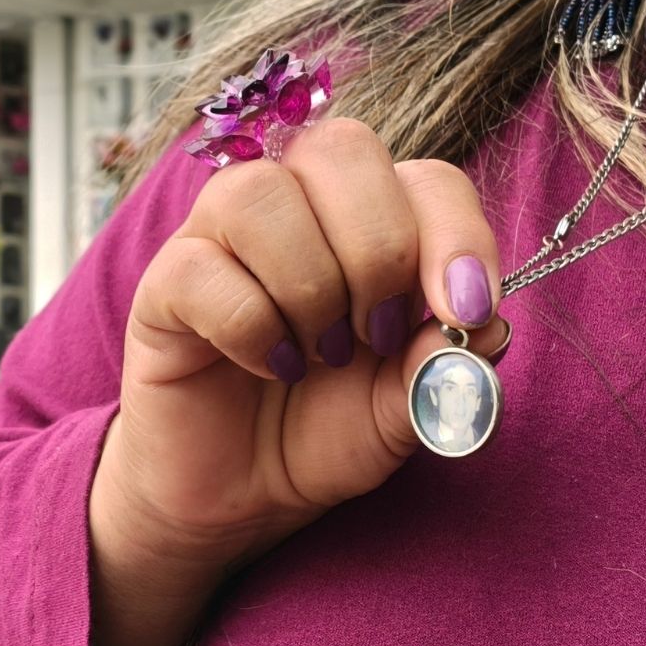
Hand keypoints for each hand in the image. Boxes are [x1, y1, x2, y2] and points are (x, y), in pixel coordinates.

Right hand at [96, 117, 506, 568]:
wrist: (243, 496)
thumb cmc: (326, 429)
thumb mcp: (407, 408)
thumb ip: (445, 366)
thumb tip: (482, 326)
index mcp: (370, 220)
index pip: (427, 177)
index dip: (457, 234)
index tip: (465, 312)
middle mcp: (294, 205)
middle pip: (340, 150)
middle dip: (378, 251)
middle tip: (376, 336)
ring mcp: (220, 235)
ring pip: (261, 194)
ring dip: (310, 287)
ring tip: (319, 355)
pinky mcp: (164, 283)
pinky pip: (205, 269)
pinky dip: (251, 327)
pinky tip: (269, 367)